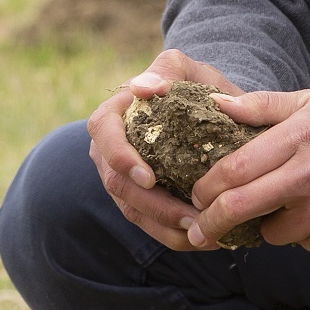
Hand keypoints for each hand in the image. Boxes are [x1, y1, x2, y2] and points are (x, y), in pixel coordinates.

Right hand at [87, 50, 240, 251]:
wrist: (207, 109)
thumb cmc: (192, 86)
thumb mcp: (184, 69)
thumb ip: (166, 71)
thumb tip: (142, 87)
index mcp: (113, 114)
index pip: (103, 134)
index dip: (121, 159)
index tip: (150, 178)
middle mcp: (109, 151)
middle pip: (117, 185)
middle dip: (154, 206)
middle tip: (190, 218)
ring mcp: (121, 179)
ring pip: (133, 211)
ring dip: (166, 227)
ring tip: (201, 234)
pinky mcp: (139, 201)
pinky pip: (148, 224)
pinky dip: (173, 235)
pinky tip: (202, 240)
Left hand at [189, 88, 309, 259]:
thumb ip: (264, 106)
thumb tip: (216, 105)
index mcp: (301, 138)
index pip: (234, 169)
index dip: (206, 187)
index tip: (196, 195)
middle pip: (240, 208)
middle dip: (211, 222)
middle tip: (200, 229)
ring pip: (272, 233)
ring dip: (270, 224)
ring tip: (291, 204)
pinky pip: (305, 244)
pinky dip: (305, 234)